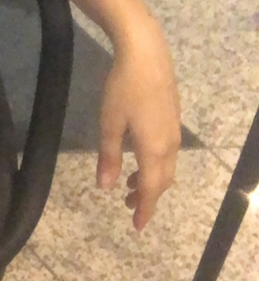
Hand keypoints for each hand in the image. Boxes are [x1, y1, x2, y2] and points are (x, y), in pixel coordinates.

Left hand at [96, 18, 180, 229]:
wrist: (146, 54)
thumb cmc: (123, 88)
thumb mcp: (109, 123)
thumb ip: (108, 156)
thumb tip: (106, 187)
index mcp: (153, 149)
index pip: (150, 189)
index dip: (144, 209)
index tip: (137, 226)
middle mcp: (169, 145)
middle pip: (162, 181)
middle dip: (147, 197)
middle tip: (128, 206)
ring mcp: (174, 131)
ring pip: (166, 167)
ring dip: (150, 180)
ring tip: (128, 185)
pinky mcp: (172, 119)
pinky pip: (167, 153)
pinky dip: (154, 164)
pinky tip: (138, 156)